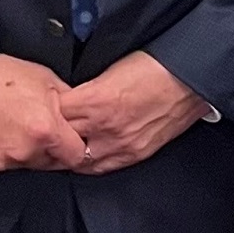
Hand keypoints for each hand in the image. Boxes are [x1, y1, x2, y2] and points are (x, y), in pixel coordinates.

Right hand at [0, 54, 86, 177]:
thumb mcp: (47, 80)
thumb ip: (69, 104)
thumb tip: (82, 116)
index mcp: (46, 131)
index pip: (76, 156)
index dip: (75, 147)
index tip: (71, 141)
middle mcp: (23, 151)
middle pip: (50, 163)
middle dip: (48, 149)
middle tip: (35, 127)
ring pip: (24, 165)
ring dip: (24, 152)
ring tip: (12, 126)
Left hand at [58, 51, 209, 174]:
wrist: (192, 78)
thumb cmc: (157, 65)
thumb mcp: (114, 67)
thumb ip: (89, 86)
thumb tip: (70, 97)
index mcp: (97, 99)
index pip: (54, 112)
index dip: (45, 110)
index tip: (41, 108)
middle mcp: (105, 126)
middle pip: (60, 139)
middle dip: (51, 134)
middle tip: (44, 129)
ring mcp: (120, 144)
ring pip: (76, 159)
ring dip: (67, 151)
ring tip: (61, 144)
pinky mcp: (135, 153)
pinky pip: (100, 167)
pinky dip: (88, 162)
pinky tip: (84, 154)